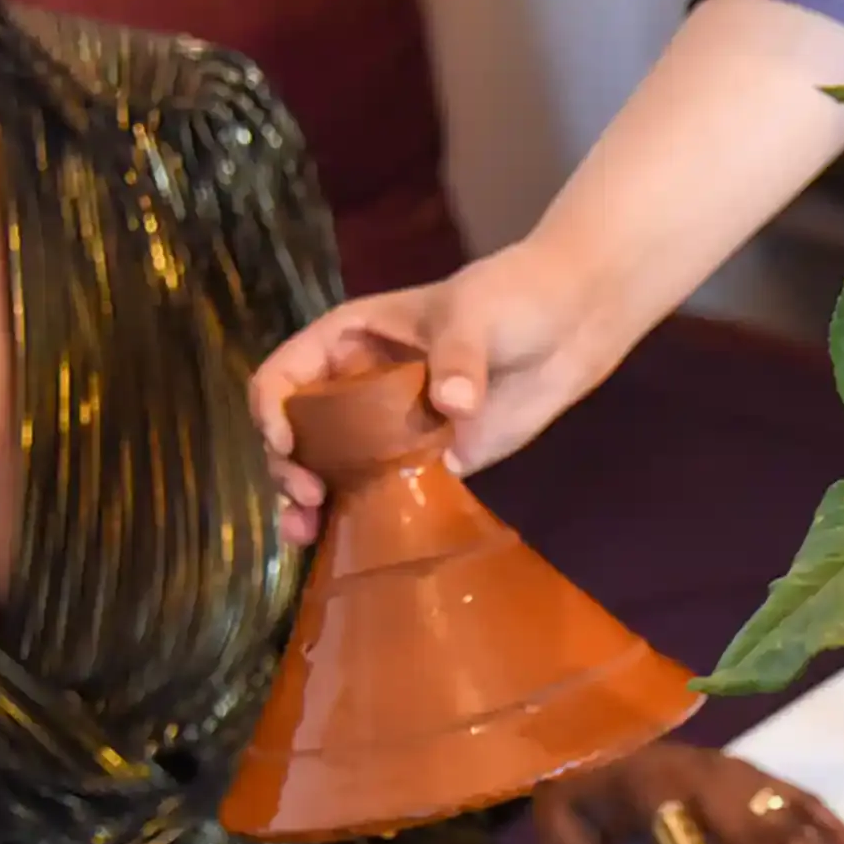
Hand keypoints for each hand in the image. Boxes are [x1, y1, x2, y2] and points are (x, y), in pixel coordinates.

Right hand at [250, 238, 620, 544]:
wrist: (569, 325)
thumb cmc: (509, 298)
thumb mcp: (474, 315)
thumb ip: (458, 358)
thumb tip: (454, 405)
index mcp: (347, 342)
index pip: (284, 375)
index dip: (274, 410)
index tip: (288, 445)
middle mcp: (355, 390)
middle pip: (297, 435)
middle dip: (289, 469)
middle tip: (309, 498)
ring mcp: (388, 431)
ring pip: (331, 471)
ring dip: (311, 505)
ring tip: (306, 534)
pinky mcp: (426, 463)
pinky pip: (382, 494)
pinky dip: (361, 520)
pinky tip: (351, 544)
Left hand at [535, 743, 843, 843]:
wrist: (591, 728)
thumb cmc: (576, 791)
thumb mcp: (558, 829)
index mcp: (653, 793)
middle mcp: (704, 779)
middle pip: (755, 839)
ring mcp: (734, 771)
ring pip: (788, 821)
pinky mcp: (750, 769)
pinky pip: (800, 796)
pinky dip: (835, 825)